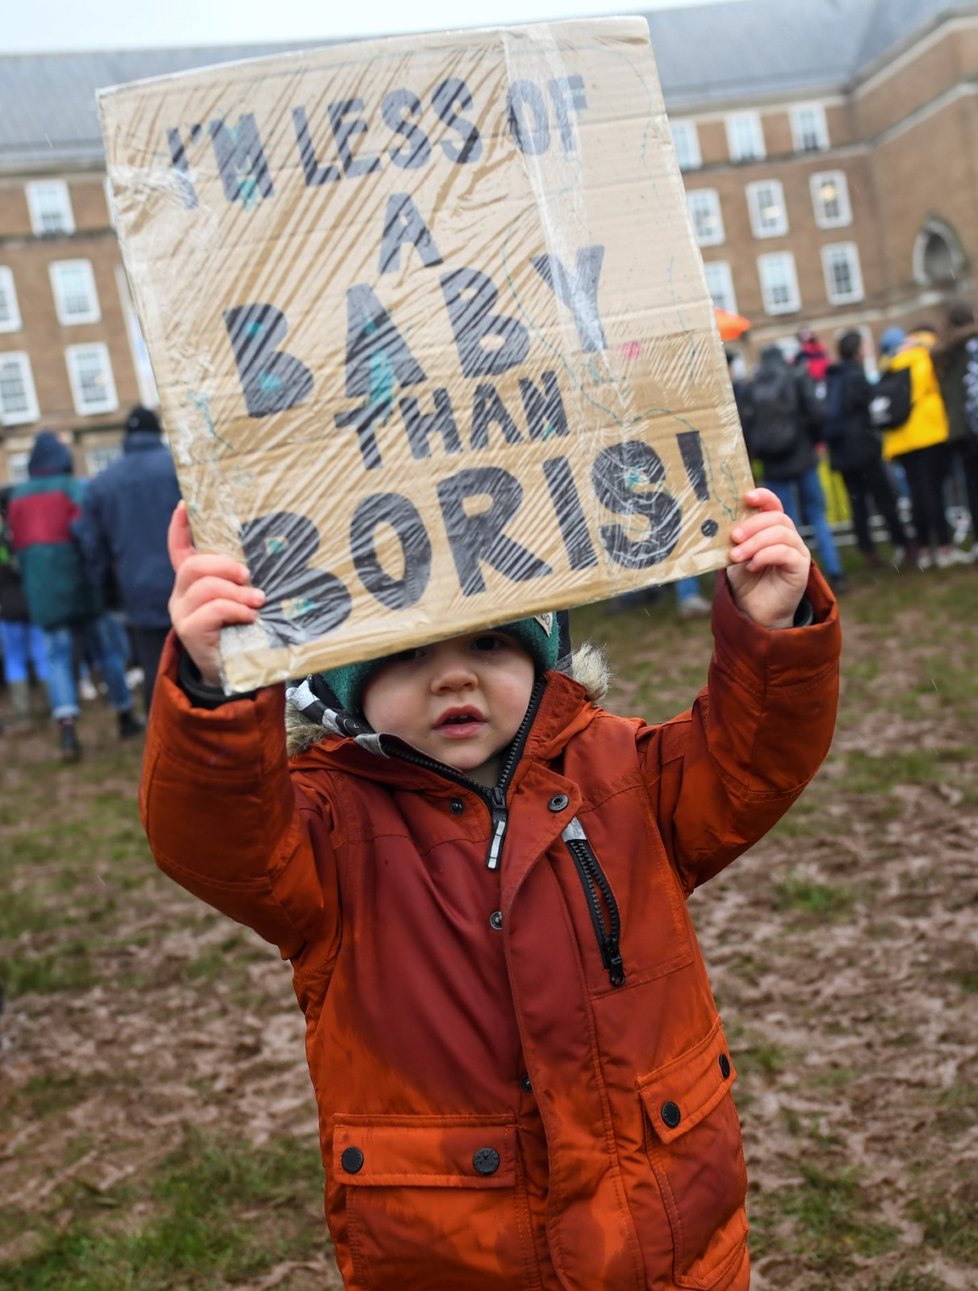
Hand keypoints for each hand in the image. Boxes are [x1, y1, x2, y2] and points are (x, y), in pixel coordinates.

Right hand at [167, 502, 264, 686]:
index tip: (185, 505)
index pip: (178, 549)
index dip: (179, 527)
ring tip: (257, 601)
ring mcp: (182, 613)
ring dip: (237, 591)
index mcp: (193, 582)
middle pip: (193, 565)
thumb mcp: (241, 600)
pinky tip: (249, 617)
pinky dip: (236, 609)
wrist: (231, 673)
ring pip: (205, 586)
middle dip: (224, 565)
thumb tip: (267, 558)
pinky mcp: (189, 631)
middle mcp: (181, 594)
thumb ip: (242, 581)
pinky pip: (212, 610)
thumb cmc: (241, 630)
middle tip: (248, 576)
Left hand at [727, 489, 810, 628]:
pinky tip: (752, 566)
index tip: (746, 497)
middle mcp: (788, 536)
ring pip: (781, 533)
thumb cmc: (745, 581)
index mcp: (771, 529)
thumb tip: (716, 523)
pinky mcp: (801, 567)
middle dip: (753, 525)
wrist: (753, 611)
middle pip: (777, 517)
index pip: (773, 504)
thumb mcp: (735, 555)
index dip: (763, 496)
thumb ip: (733, 539)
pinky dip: (766, 555)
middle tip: (734, 537)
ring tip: (737, 556)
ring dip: (756, 542)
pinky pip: (786, 552)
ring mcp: (796, 550)